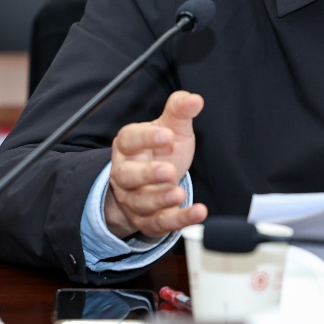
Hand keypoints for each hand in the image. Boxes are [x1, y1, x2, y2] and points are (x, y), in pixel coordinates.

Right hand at [104, 90, 207, 239]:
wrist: (155, 183)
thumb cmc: (161, 151)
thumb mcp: (171, 128)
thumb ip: (180, 111)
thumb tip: (195, 99)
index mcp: (128, 146)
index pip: (129, 139)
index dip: (146, 138)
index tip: (166, 135)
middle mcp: (125, 174)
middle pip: (127, 176)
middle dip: (147, 174)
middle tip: (169, 171)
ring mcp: (134, 199)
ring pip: (140, 202)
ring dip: (159, 200)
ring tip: (179, 194)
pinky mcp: (147, 221)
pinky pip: (159, 224)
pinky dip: (179, 220)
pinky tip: (198, 212)